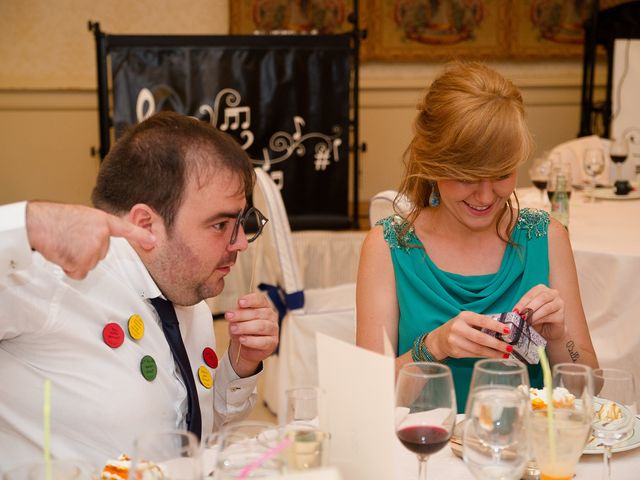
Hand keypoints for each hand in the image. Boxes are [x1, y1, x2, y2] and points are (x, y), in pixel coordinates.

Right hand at [26, 202, 155, 278]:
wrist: (37, 222)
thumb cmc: (54, 218)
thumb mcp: (81, 216)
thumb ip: (95, 227)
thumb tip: (98, 238)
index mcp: (102, 220)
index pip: (126, 229)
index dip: (140, 235)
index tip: (153, 240)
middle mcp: (102, 235)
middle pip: (101, 254)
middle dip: (85, 251)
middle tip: (70, 239)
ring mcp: (94, 248)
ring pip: (89, 264)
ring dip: (76, 259)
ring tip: (64, 244)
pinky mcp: (83, 261)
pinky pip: (80, 273)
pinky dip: (70, 268)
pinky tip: (62, 254)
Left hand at [225, 292, 278, 376]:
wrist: (244, 347)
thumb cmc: (242, 330)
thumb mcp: (237, 319)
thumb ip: (237, 314)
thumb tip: (231, 313)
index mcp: (264, 306)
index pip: (260, 300)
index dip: (250, 300)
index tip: (239, 302)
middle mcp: (271, 316)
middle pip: (259, 313)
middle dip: (242, 315)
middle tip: (229, 317)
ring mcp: (273, 329)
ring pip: (261, 326)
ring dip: (245, 327)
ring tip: (233, 329)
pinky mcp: (273, 342)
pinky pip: (264, 341)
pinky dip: (251, 341)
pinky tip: (242, 339)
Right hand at [429, 311, 512, 359]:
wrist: (439, 338)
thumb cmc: (460, 327)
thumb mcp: (468, 320)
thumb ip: (482, 323)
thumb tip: (504, 330)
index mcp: (464, 316)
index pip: (482, 320)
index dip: (496, 326)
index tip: (508, 330)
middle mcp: (458, 328)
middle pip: (480, 338)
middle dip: (497, 344)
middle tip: (510, 347)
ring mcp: (455, 341)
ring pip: (478, 349)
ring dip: (493, 353)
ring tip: (505, 354)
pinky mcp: (456, 352)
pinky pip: (474, 355)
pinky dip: (486, 356)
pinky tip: (495, 356)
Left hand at [513, 284, 564, 340]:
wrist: (549, 330)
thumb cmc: (537, 318)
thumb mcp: (528, 311)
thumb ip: (523, 308)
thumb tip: (515, 311)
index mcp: (542, 289)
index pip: (531, 294)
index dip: (522, 303)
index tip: (515, 311)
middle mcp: (553, 293)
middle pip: (540, 299)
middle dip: (528, 308)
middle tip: (520, 316)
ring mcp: (559, 303)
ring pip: (546, 307)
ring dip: (534, 315)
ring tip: (525, 321)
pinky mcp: (562, 314)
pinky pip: (550, 316)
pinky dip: (539, 320)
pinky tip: (533, 324)